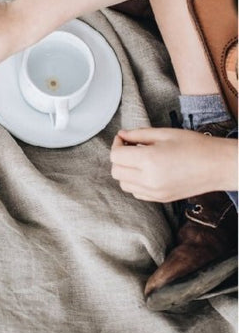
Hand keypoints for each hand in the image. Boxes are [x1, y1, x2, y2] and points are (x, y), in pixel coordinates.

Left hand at [110, 127, 237, 202]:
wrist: (217, 165)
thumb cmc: (195, 146)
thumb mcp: (165, 133)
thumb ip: (139, 134)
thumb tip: (122, 135)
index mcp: (149, 160)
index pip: (116, 156)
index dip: (117, 144)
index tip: (124, 139)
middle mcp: (149, 180)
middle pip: (116, 172)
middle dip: (119, 158)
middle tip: (130, 147)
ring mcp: (155, 192)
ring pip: (124, 185)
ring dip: (126, 171)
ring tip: (139, 160)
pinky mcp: (161, 199)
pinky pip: (136, 193)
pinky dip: (135, 183)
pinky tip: (147, 172)